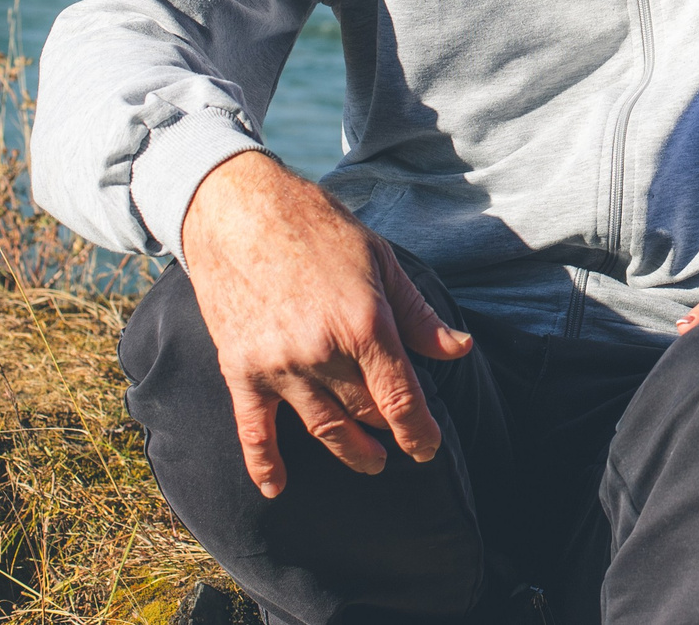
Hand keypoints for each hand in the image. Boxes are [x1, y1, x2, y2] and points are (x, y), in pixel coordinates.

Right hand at [178, 150, 473, 497]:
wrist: (238, 210)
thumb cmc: (316, 228)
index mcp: (365, 323)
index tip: (428, 448)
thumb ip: (418, 314)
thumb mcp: (380, 260)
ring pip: (323, 429)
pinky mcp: (242, 371)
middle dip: (388, 431)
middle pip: (366, 413)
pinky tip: (276, 488)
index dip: (421, 432)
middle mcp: (324, 352)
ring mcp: (280, 366)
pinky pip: (254, 432)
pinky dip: (265, 465)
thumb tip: (459, 350)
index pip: (401, 399)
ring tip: (368, 461)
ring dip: (349, 452)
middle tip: (399, 441)